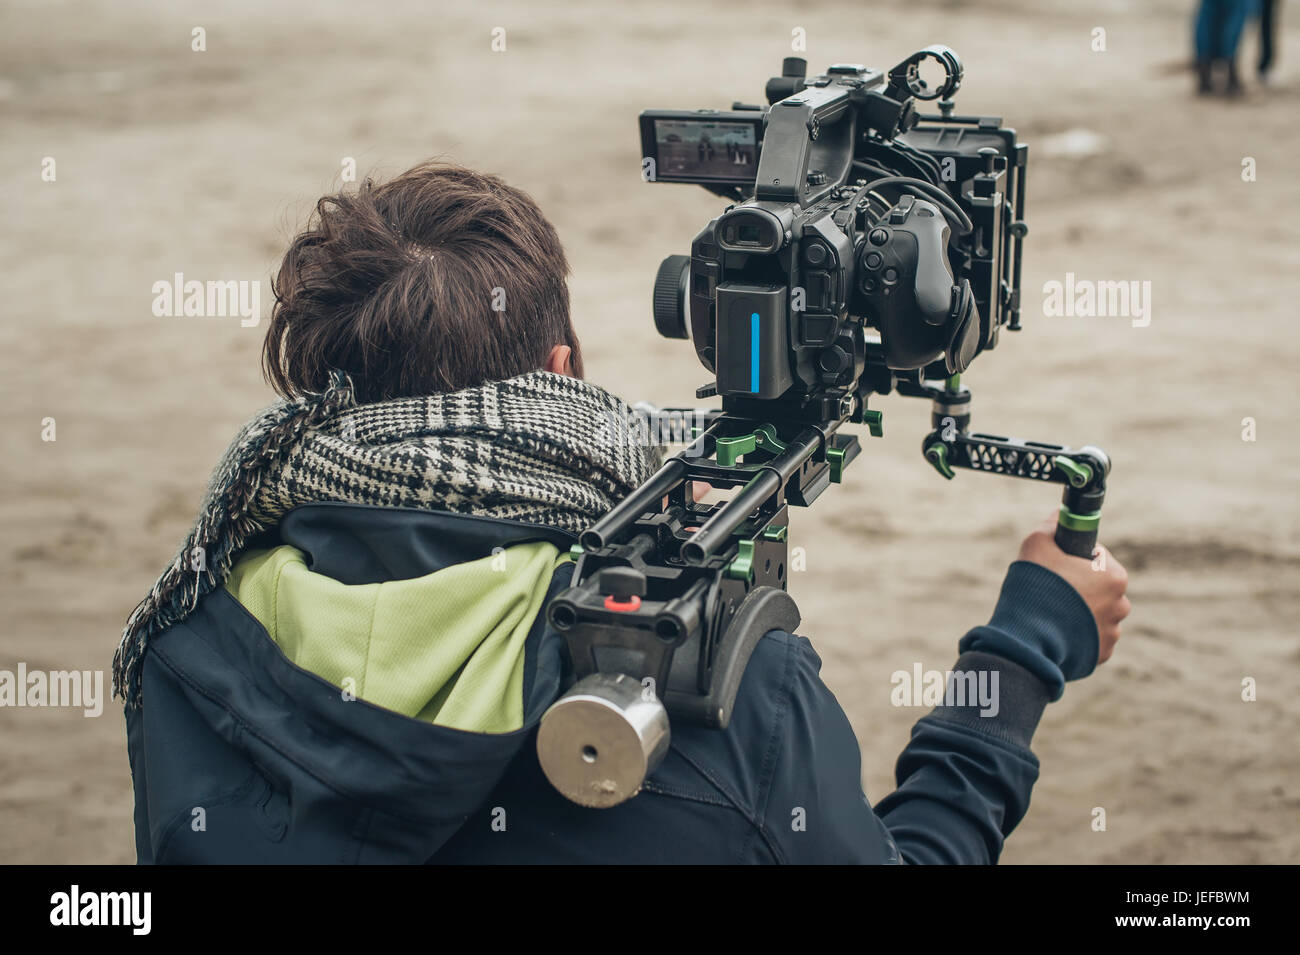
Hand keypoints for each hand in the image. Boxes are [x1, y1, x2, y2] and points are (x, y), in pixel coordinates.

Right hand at [1017, 512, 1129, 663]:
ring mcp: (1112, 632)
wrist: (1029, 640)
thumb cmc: (1036, 587)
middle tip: (1051, 589)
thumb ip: (1051, 526)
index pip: (1097, 557)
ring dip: (1079, 612)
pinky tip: (1057, 632)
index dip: (1074, 557)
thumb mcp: (1037, 544)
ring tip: (1051, 614)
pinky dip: (1077, 635)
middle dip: (1078, 586)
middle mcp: (1121, 604)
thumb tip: (1058, 515)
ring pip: (1095, 613)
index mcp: (1114, 576)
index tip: (1057, 564)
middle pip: (1098, 587)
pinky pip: (1091, 638)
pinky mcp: (1102, 654)